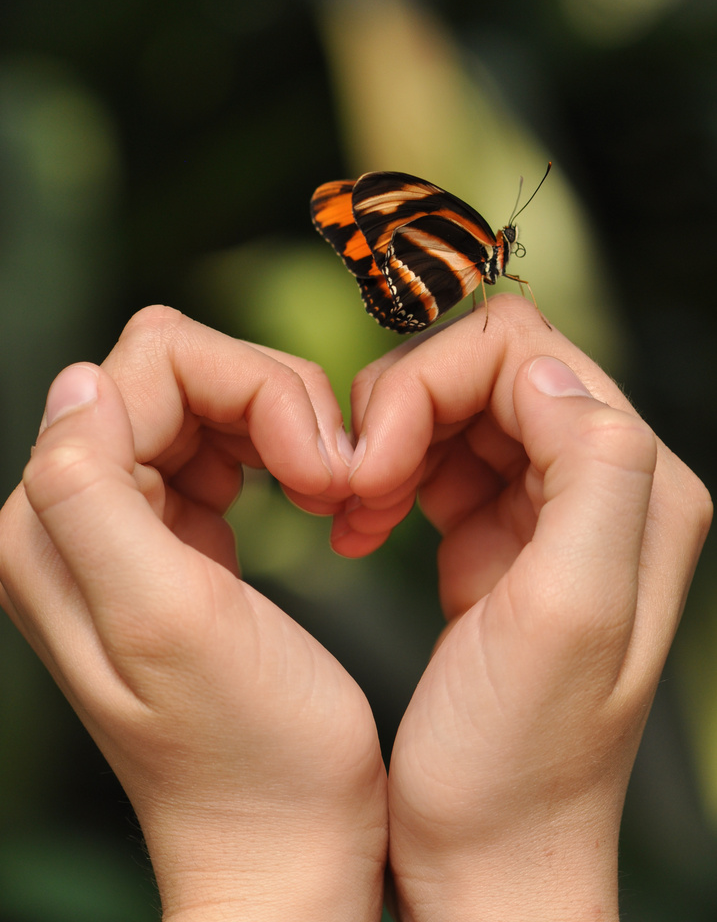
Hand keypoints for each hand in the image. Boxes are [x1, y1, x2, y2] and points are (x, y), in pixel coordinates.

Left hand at [0, 307, 386, 921]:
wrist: (286, 840)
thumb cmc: (252, 749)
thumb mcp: (167, 620)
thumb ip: (91, 492)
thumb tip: (80, 380)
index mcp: (55, 523)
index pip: (152, 364)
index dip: (254, 390)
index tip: (318, 468)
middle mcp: (73, 515)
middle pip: (180, 370)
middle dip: (271, 404)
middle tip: (331, 481)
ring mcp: (125, 525)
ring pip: (207, 395)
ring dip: (282, 427)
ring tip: (328, 494)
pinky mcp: (175, 539)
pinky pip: (222, 443)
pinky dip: (277, 453)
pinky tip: (306, 501)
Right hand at [341, 295, 711, 921]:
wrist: (485, 857)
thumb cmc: (517, 764)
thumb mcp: (568, 617)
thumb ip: (589, 472)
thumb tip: (542, 372)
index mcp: (638, 488)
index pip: (524, 354)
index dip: (430, 385)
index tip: (371, 464)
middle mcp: (605, 484)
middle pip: (487, 368)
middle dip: (405, 408)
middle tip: (352, 485)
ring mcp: (550, 508)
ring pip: (455, 403)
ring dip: (390, 438)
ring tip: (352, 508)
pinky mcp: (500, 535)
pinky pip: (437, 455)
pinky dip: (388, 472)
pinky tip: (359, 521)